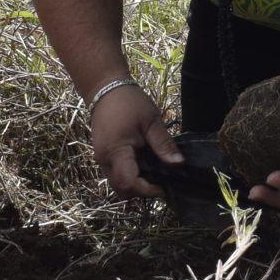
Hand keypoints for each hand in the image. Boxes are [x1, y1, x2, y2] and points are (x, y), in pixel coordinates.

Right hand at [90, 83, 180, 198]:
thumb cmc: (129, 101)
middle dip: (141, 191)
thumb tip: (178, 164)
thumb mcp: (151, 120)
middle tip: (161, 181)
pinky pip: (115, 173)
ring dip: (135, 184)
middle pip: (122, 189)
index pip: (129, 183)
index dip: (148, 191)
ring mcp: (101, 158)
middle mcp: (104, 159)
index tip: (165, 188)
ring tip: (154, 172)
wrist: (105, 88)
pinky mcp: (102, 155)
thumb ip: (163, 144)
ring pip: (117, 183)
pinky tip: (143, 163)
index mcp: (116, 151)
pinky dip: (129, 175)